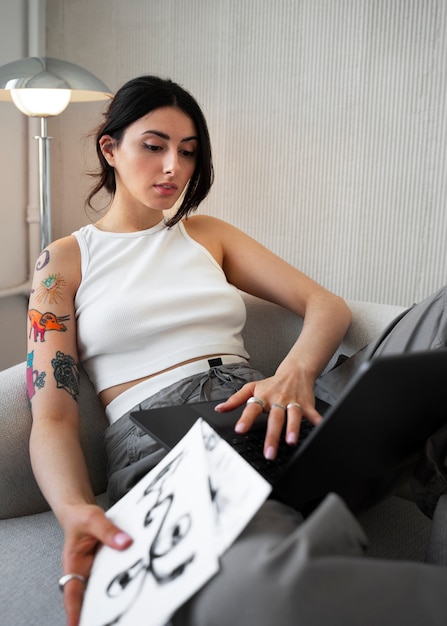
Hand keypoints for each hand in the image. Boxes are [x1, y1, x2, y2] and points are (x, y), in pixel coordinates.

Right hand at [60, 503, 132, 625]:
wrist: (80, 511)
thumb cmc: (80, 518)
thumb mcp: (92, 519)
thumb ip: (108, 531)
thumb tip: (124, 543)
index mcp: (73, 564)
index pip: (72, 591)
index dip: (74, 611)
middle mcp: (84, 571)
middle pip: (90, 596)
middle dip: (100, 610)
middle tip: (112, 619)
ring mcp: (96, 570)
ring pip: (104, 587)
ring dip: (114, 596)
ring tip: (128, 608)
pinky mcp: (107, 565)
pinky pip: (115, 574)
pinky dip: (124, 579)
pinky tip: (137, 583)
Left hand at [215, 373, 322, 460]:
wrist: (295, 371)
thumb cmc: (272, 383)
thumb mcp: (252, 388)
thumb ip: (235, 400)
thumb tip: (220, 409)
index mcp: (263, 397)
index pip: (252, 408)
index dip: (245, 419)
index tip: (240, 430)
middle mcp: (278, 400)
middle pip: (274, 418)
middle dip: (272, 436)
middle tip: (268, 452)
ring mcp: (293, 402)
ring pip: (293, 416)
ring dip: (293, 429)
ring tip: (291, 442)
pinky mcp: (307, 405)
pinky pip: (313, 414)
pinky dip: (317, 422)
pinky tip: (319, 429)